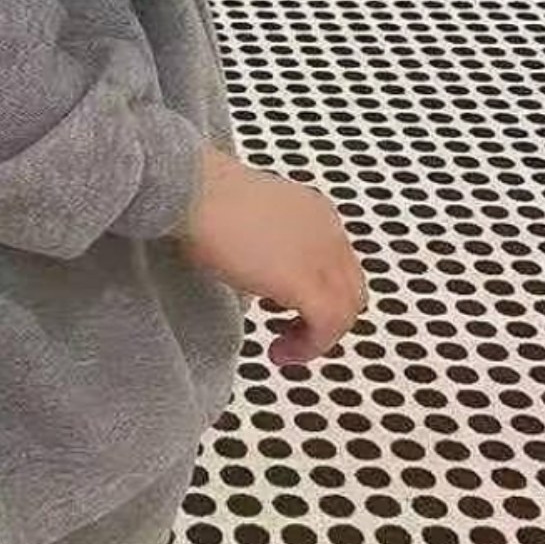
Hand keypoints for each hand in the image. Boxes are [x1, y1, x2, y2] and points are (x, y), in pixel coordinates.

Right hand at [181, 149, 366, 366]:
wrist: (195, 191)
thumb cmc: (201, 197)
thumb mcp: (246, 220)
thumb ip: (264, 245)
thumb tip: (254, 273)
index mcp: (316, 213)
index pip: (339, 265)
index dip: (319, 293)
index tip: (290, 311)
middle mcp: (328, 233)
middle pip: (350, 290)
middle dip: (324, 319)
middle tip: (290, 334)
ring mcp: (321, 257)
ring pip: (344, 311)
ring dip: (317, 338)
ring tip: (284, 349)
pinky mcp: (305, 283)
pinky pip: (326, 325)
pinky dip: (309, 346)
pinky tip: (279, 352)